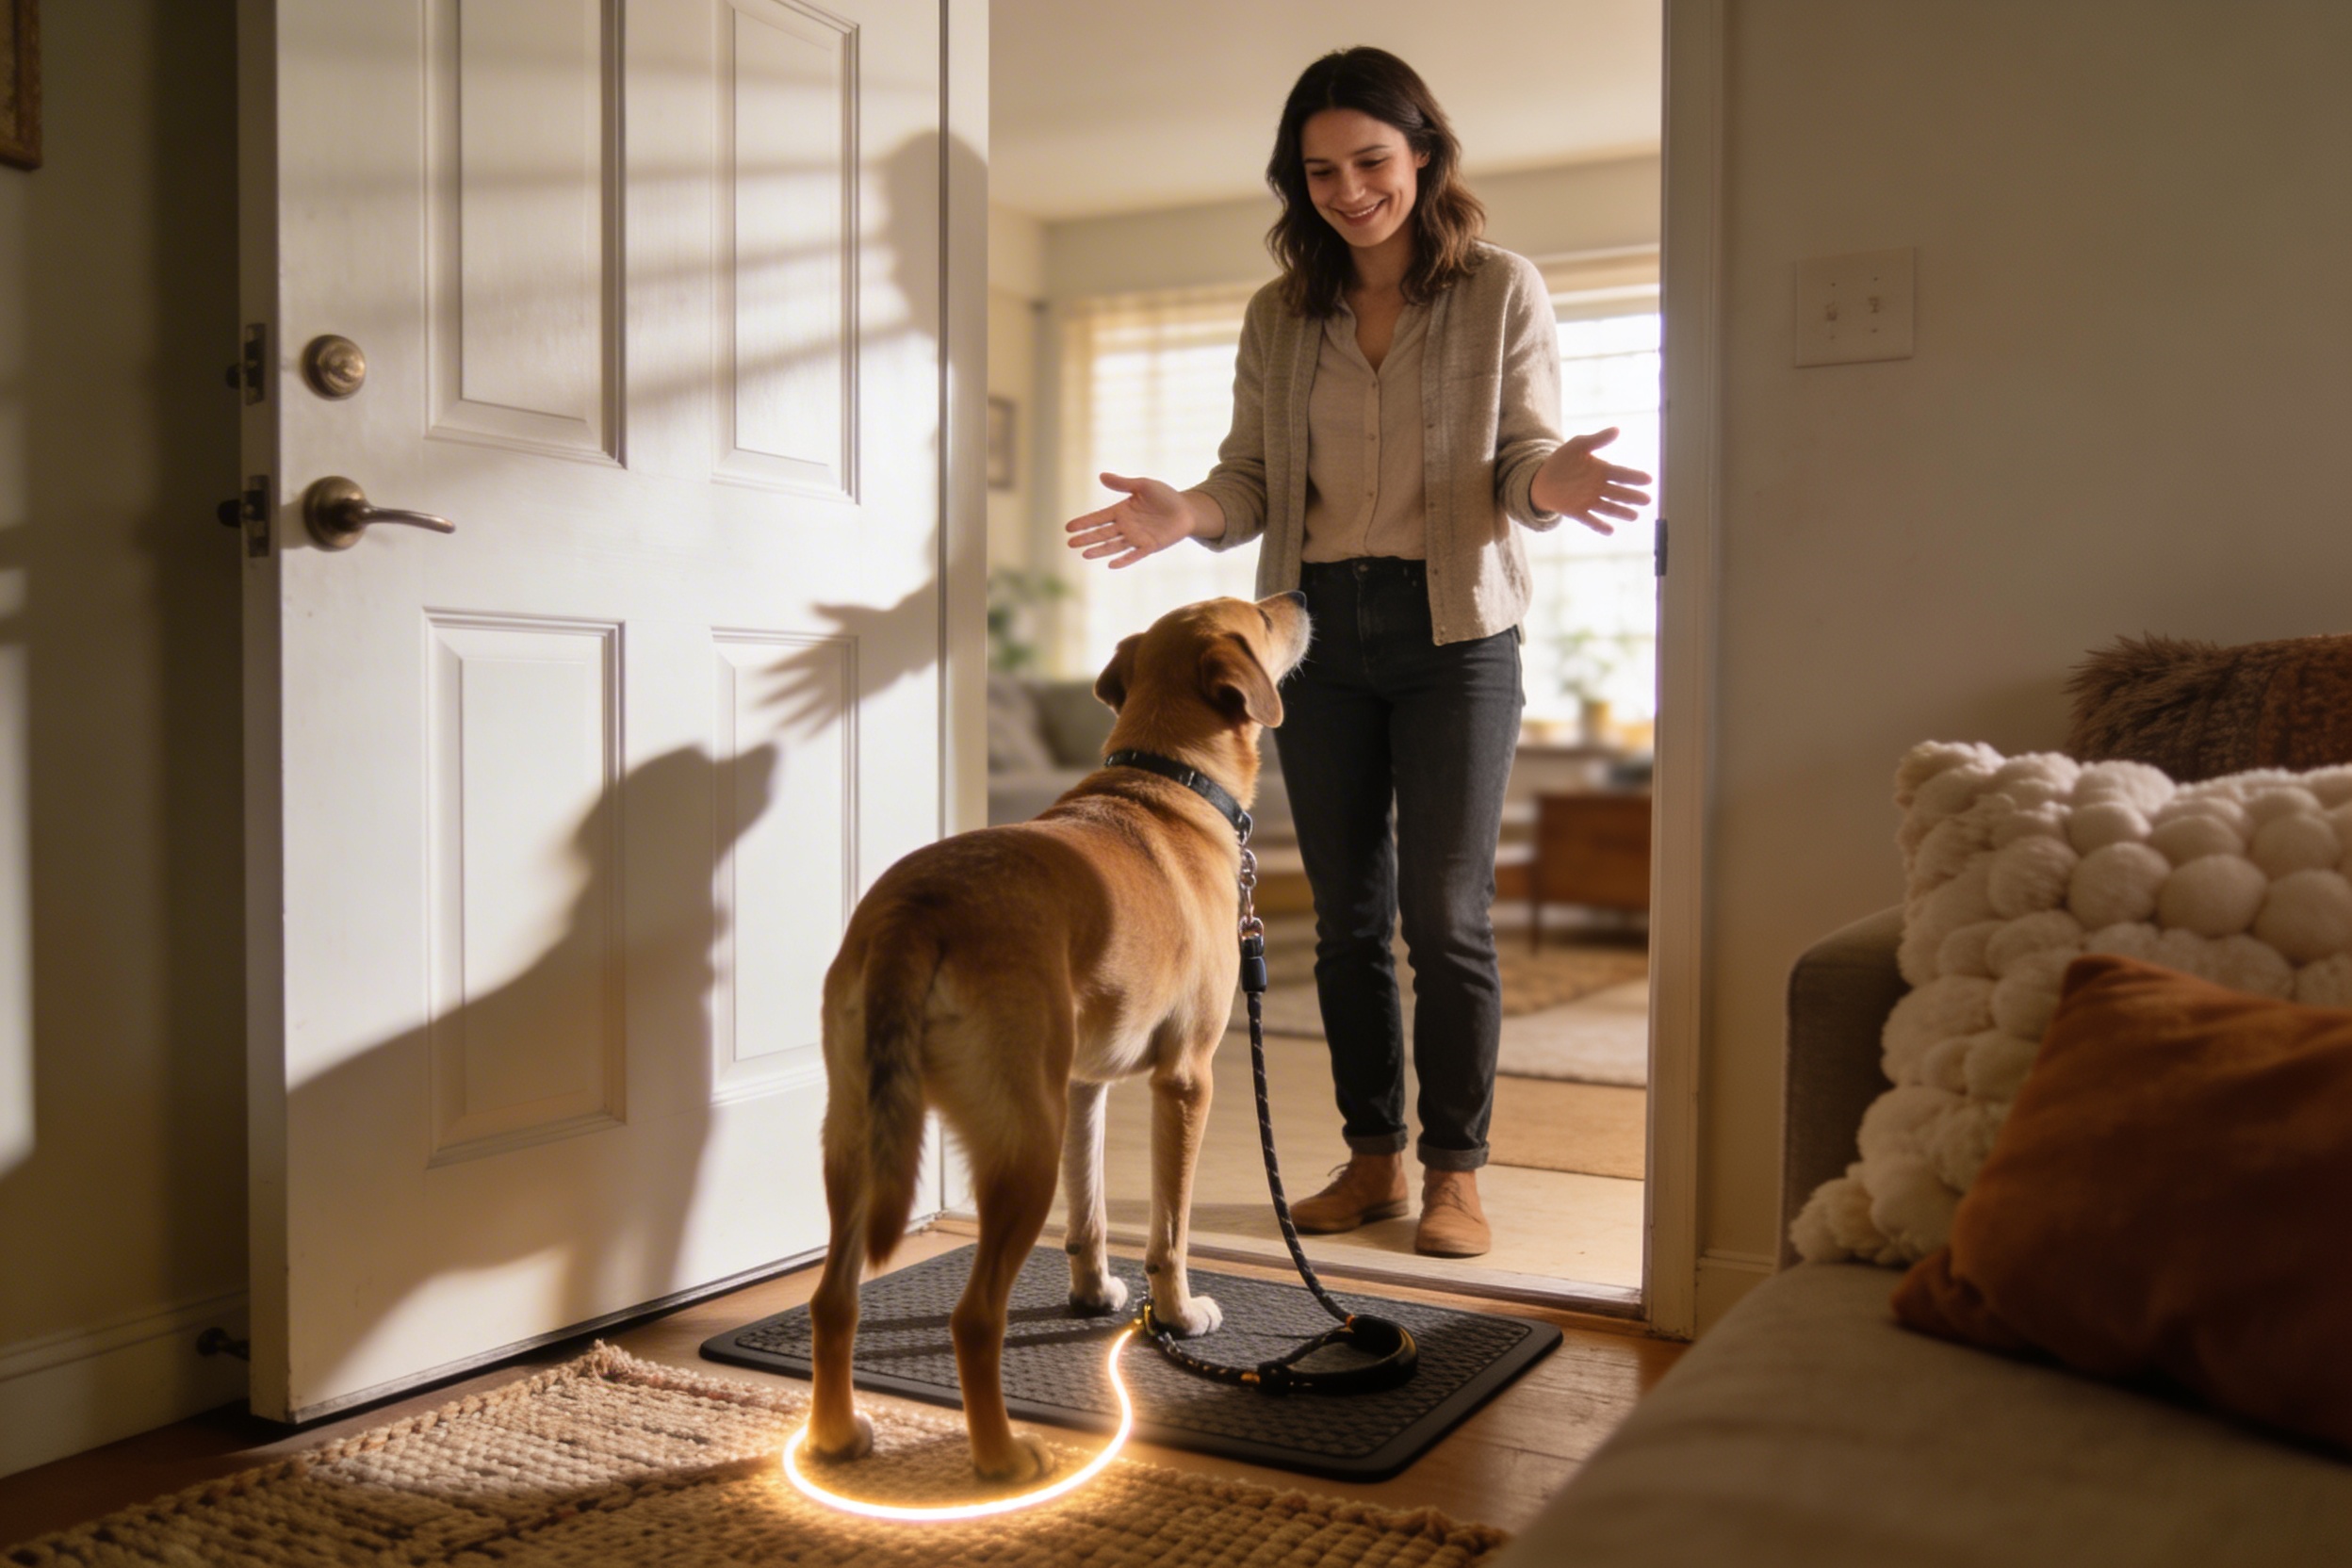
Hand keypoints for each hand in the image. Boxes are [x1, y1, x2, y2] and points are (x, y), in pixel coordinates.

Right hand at [1064, 472, 1208, 568]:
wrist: (1186, 510)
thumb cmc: (1165, 496)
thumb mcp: (1143, 485)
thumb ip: (1123, 484)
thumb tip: (1101, 476)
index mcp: (1122, 511)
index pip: (1099, 518)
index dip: (1084, 522)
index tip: (1068, 527)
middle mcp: (1126, 526)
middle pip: (1102, 533)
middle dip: (1086, 538)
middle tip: (1069, 543)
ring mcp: (1136, 537)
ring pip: (1114, 545)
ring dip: (1100, 550)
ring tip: (1084, 554)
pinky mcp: (1149, 546)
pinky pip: (1134, 555)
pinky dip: (1123, 560)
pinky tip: (1111, 564)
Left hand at [1532, 427, 1652, 535]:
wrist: (1541, 479)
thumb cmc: (1562, 461)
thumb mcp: (1578, 445)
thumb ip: (1597, 440)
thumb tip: (1617, 430)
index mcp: (1601, 471)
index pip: (1621, 474)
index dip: (1634, 477)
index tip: (1648, 479)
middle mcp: (1598, 487)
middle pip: (1618, 493)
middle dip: (1632, 497)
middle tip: (1647, 500)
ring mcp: (1588, 500)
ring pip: (1608, 507)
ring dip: (1621, 512)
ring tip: (1634, 516)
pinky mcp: (1576, 511)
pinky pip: (1590, 519)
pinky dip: (1599, 526)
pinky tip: (1610, 531)